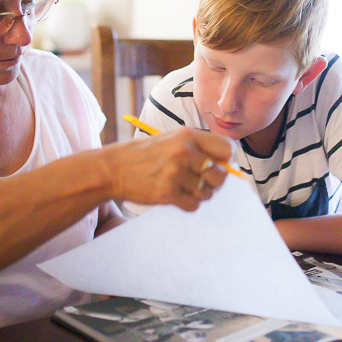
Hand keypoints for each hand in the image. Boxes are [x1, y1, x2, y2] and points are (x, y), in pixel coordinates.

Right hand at [102, 128, 233, 211]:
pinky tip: (176, 196)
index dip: (227, 160)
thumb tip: (228, 166)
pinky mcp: (167, 193)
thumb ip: (198, 148)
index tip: (220, 165)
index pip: (226, 149)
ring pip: (207, 193)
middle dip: (215, 182)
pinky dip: (188, 204)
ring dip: (200, 194)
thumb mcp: (171, 140)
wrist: (113, 168)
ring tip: (184, 187)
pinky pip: (193, 205)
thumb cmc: (145, 155)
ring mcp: (175, 174)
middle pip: (221, 175)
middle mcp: (184, 153)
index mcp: (187, 136)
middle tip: (201, 181)